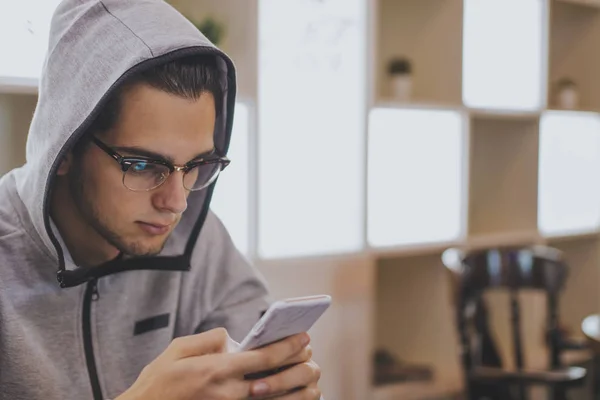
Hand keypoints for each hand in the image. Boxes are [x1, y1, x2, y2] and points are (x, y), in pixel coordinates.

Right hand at [115, 328, 311, 399]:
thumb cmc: (158, 381)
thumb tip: (232, 339)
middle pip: (275, 379)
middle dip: (298, 365)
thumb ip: (209, 339)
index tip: (303, 336)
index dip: (288, 346)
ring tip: (308, 376)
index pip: (264, 358)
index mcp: (217, 370)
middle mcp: (228, 393)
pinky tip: (290, 395)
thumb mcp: (177, 349)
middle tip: (310, 353)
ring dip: (296, 388)